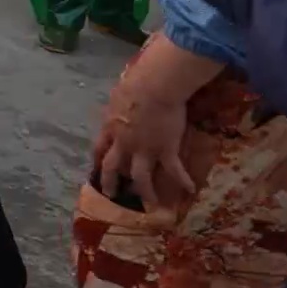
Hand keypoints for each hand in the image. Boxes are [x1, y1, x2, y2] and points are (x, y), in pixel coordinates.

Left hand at [92, 70, 193, 205]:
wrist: (154, 86)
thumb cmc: (136, 83)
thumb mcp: (119, 94)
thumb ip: (119, 104)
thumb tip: (120, 99)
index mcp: (111, 127)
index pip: (99, 147)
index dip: (97, 159)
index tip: (96, 167)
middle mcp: (124, 142)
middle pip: (112, 167)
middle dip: (110, 182)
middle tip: (112, 195)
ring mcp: (144, 149)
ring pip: (140, 177)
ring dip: (145, 192)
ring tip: (150, 204)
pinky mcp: (165, 149)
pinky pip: (173, 170)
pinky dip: (182, 181)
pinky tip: (189, 190)